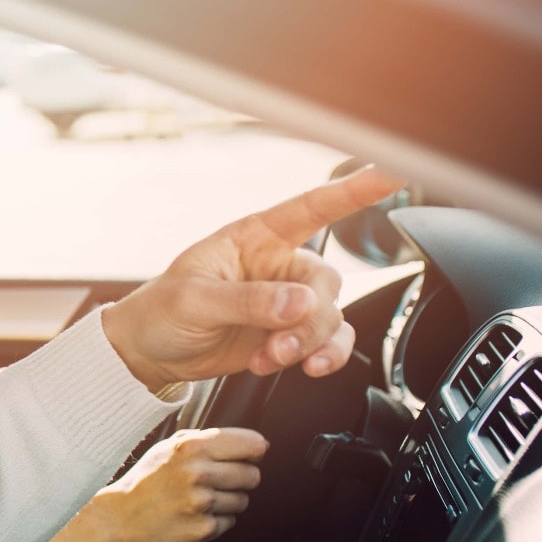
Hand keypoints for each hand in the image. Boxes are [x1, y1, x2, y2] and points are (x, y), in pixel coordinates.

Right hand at [84, 427, 267, 541]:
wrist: (116, 518)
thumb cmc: (144, 481)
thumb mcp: (167, 448)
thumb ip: (204, 440)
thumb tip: (252, 443)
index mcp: (191, 448)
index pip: (252, 444)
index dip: (253, 451)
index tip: (249, 455)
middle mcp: (198, 473)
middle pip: (252, 475)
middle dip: (240, 478)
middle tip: (216, 482)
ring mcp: (201, 503)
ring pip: (243, 501)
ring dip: (227, 501)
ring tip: (198, 500)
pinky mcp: (203, 529)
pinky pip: (229, 522)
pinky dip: (215, 521)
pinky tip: (192, 516)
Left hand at [102, 166, 404, 388]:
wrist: (149, 353)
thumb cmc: (161, 312)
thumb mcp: (194, 300)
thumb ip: (248, 300)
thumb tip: (300, 303)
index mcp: (254, 238)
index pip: (311, 207)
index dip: (353, 190)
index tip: (392, 173)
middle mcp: (278, 265)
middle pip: (325, 283)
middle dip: (308, 319)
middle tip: (276, 345)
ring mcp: (286, 302)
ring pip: (330, 317)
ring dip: (310, 343)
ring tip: (272, 360)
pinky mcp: (288, 334)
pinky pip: (328, 342)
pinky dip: (319, 357)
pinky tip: (293, 367)